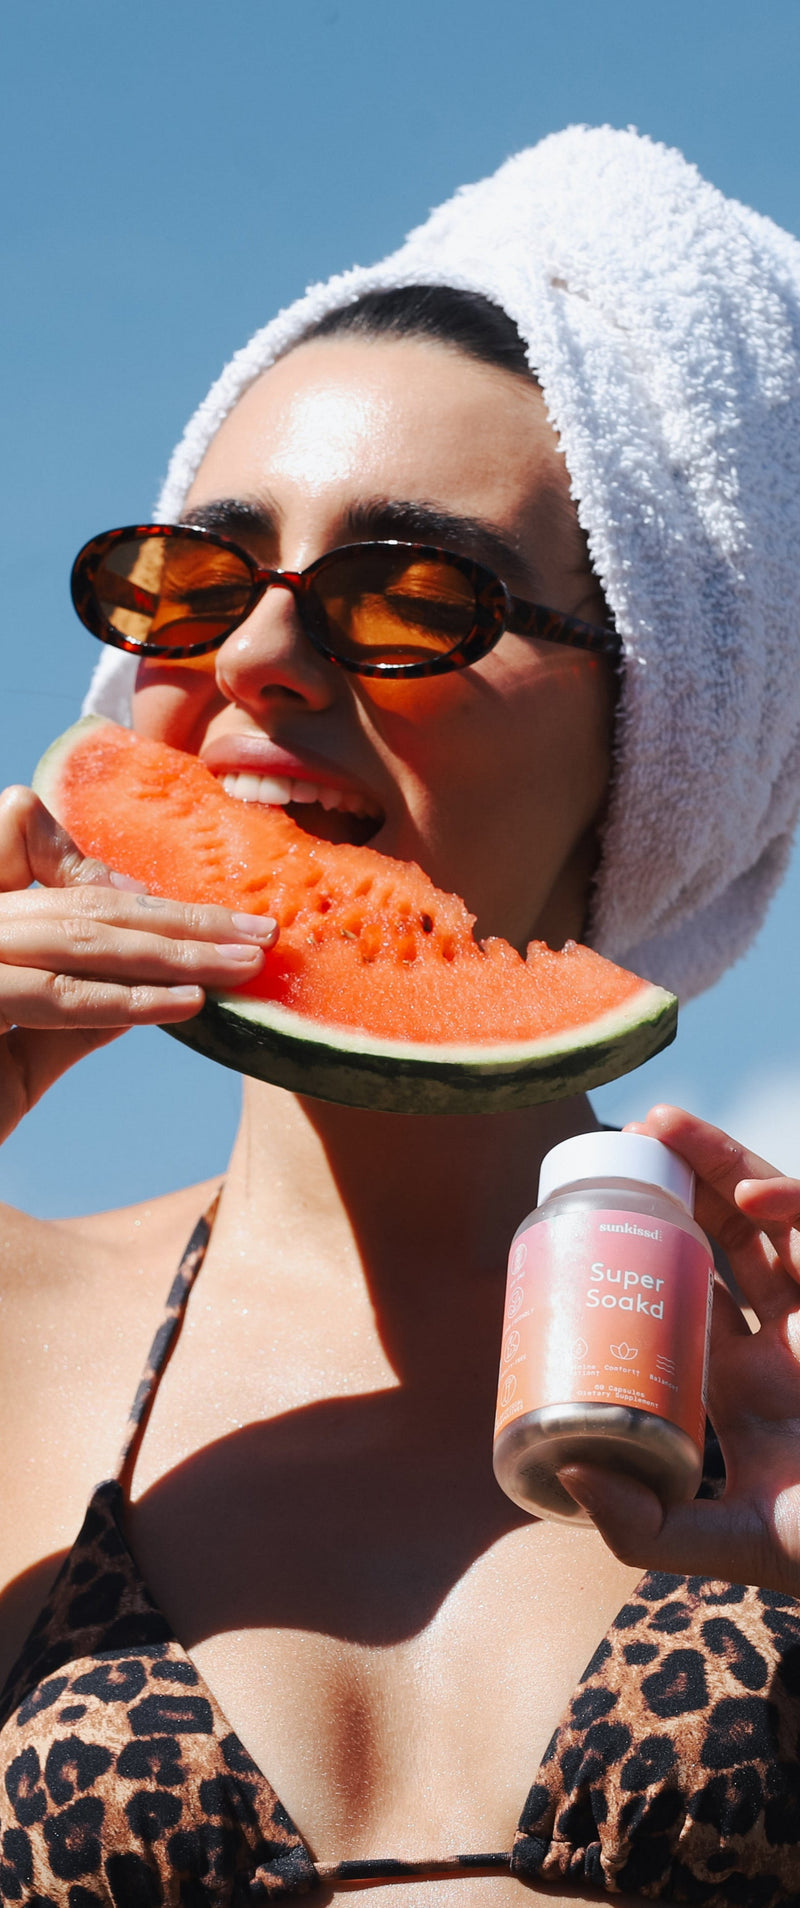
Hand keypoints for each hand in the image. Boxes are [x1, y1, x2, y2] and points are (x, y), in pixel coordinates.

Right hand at [0, 785, 276, 1146]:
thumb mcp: (19, 1051)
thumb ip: (74, 1002)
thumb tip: (155, 981)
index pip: (22, 841)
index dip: (111, 878)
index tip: (187, 910)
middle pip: (73, 901)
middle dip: (175, 917)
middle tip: (259, 932)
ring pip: (73, 936)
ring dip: (173, 950)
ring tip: (244, 964)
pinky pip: (53, 996)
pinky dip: (127, 999)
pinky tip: (189, 1004)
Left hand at [559, 1103, 799, 1592]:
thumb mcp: (729, 1546)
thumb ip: (647, 1529)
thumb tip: (566, 1473)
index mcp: (742, 1385)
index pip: (686, 1293)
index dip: (647, 1246)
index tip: (593, 1210)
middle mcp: (782, 1341)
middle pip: (728, 1237)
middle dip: (684, 1182)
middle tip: (631, 1137)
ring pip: (775, 1218)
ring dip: (726, 1165)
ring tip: (667, 1126)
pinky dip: (796, 1205)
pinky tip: (755, 1200)